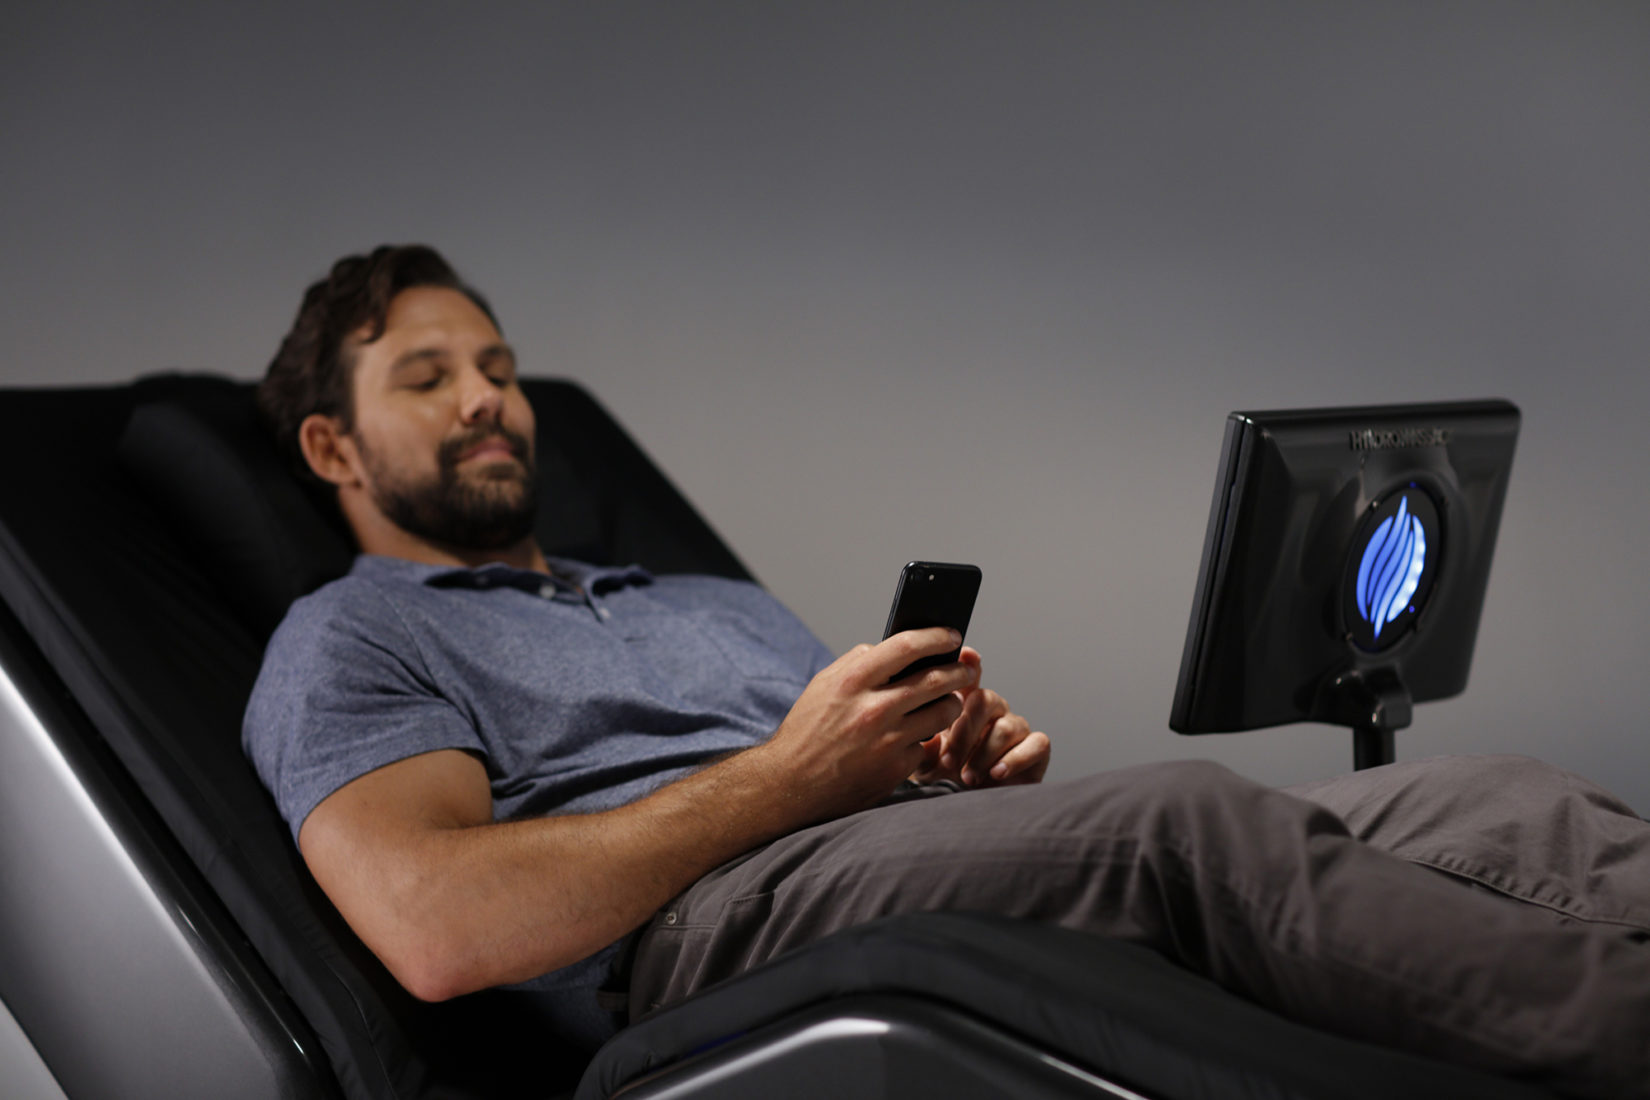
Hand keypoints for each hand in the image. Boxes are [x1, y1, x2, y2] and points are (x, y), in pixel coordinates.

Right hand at [760, 627, 979, 821]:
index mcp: (852, 681)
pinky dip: (925, 739)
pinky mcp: (896, 769)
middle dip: (959, 671)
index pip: (907, 646)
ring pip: (943, 713)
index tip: (951, 635)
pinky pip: (926, 745)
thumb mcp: (822, 686)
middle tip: (967, 669)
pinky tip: (918, 737)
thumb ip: (855, 663)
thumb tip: (888, 648)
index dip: (936, 637)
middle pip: (936, 679)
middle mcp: (872, 709)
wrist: (791, 785)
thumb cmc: (806, 732)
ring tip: (949, 702)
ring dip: (952, 704)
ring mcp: (887, 741)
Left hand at [911, 648, 1049, 787]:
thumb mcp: (926, 765)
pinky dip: (1015, 759)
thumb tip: (928, 736)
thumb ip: (925, 748)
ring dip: (984, 754)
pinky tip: (996, 773)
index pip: (968, 677)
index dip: (968, 665)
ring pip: (1007, 727)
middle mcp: (994, 711)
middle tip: (949, 760)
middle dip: (965, 732)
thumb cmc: (948, 779)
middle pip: (985, 700)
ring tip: (967, 776)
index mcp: (965, 706)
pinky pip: (1035, 744)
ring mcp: (1016, 727)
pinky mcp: (1036, 748)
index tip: (965, 655)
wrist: (973, 807)